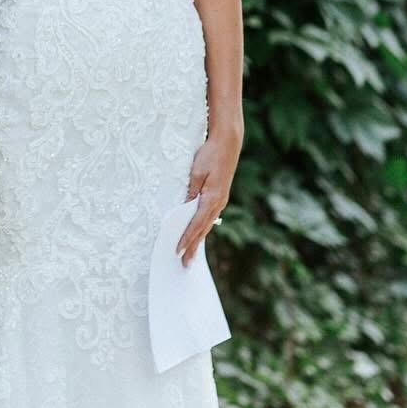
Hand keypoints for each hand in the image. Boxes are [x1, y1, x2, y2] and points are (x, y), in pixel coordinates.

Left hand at [178, 122, 241, 265]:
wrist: (228, 144)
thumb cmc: (210, 155)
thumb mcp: (196, 172)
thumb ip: (190, 190)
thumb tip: (183, 208)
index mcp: (212, 199)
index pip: (196, 224)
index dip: (187, 239)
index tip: (178, 251)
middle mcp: (218, 203)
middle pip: (202, 229)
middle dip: (193, 246)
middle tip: (184, 264)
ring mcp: (220, 201)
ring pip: (206, 225)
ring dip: (198, 239)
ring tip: (190, 255)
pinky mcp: (219, 196)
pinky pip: (208, 217)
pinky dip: (201, 227)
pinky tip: (198, 233)